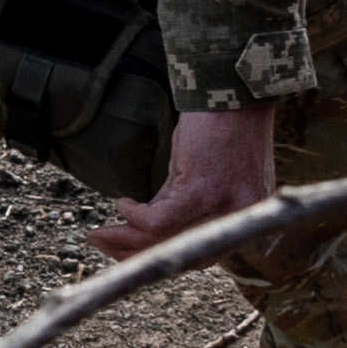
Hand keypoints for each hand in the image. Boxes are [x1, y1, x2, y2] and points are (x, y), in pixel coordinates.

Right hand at [101, 101, 284, 257]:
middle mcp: (240, 219)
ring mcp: (222, 207)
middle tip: (106, 248)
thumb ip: (190, 200)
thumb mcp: (211, 171)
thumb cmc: (224, 123)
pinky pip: (159, 219)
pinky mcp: (201, 191)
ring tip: (100, 235)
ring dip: (126, 240)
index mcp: (246, 217)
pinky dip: (135, 216)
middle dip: (138, 255)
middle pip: (183, 255)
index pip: (202, 254)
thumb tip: (152, 222)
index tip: (131, 253)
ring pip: (166, 239)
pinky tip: (123, 205)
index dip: (162, 256)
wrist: (235, 91)